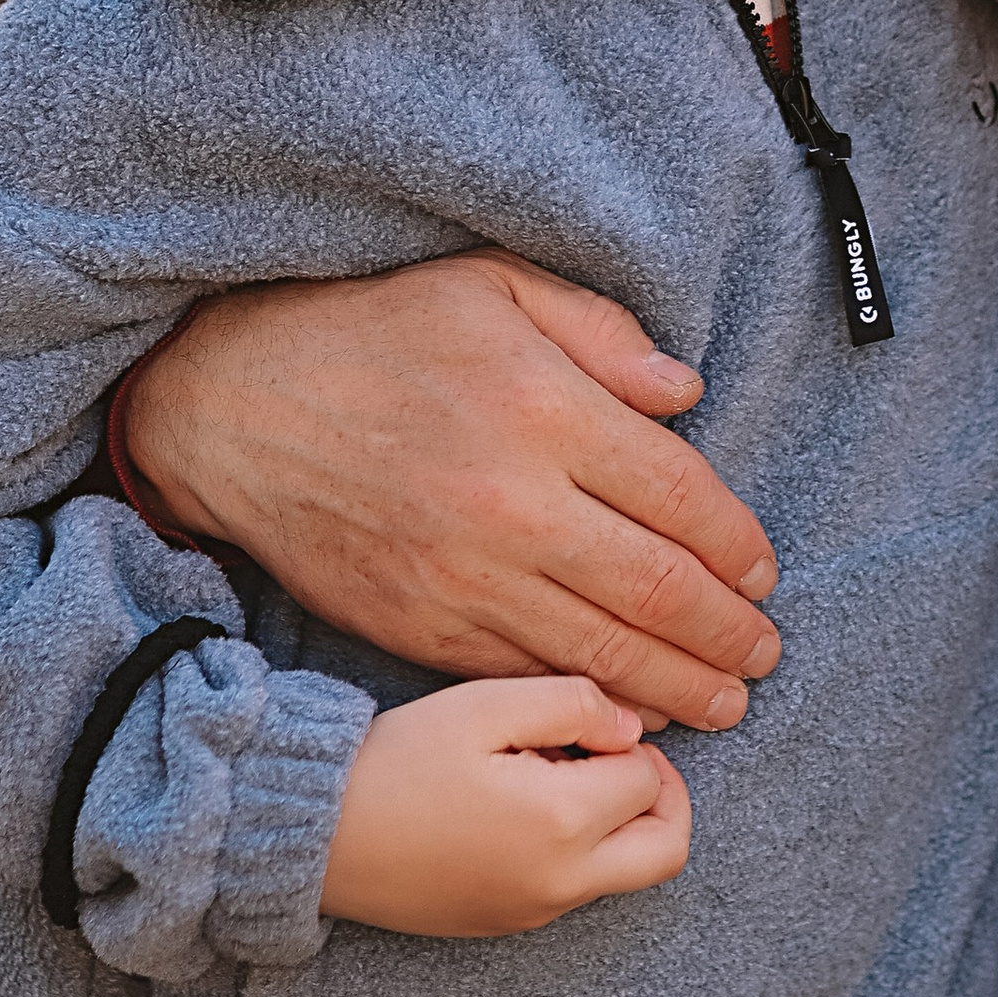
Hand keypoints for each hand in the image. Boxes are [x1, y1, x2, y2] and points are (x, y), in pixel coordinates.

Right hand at [123, 252, 781, 733]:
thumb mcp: (489, 283)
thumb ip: (600, 332)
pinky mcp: (421, 625)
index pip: (682, 496)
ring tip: (726, 702)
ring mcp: (465, 576)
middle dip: (727, 632)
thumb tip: (685, 393)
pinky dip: (592, 700)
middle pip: (657, 588)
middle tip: (764, 653)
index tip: (765, 572)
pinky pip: (527, 674)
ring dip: (679, 685)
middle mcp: (515, 505)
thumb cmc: (373, 332)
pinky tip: (634, 713)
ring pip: (602, 650)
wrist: (232, 407)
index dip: (738, 544)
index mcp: (544, 411)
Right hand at [319, 673, 690, 933]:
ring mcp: (534, 912)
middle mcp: (560, 883)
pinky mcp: (507, 924)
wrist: (314, 835)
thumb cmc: (395, 762)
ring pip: (624, 874)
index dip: (629, 741)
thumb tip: (632, 728)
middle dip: (661, 798)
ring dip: (618, 824)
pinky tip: (523, 807)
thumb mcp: (483, 705)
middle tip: (617, 758)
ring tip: (556, 774)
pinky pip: (576, 890)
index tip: (586, 724)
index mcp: (561, 823)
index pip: (648, 781)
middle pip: (665, 852)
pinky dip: (579, 849)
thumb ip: (573, 704)